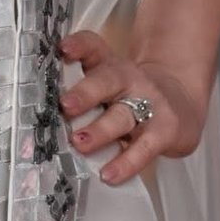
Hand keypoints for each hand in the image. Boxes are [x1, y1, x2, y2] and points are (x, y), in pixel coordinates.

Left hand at [57, 31, 205, 184]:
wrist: (181, 104)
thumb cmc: (131, 96)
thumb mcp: (108, 85)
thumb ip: (79, 92)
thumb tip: (39, 116)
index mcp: (110, 66)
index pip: (94, 47)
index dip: (79, 46)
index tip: (63, 49)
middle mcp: (129, 79)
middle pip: (107, 81)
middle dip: (85, 93)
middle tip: (65, 106)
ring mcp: (149, 103)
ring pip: (122, 116)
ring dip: (100, 131)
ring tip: (79, 143)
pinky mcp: (165, 130)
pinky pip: (144, 148)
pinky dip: (126, 163)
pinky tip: (109, 174)